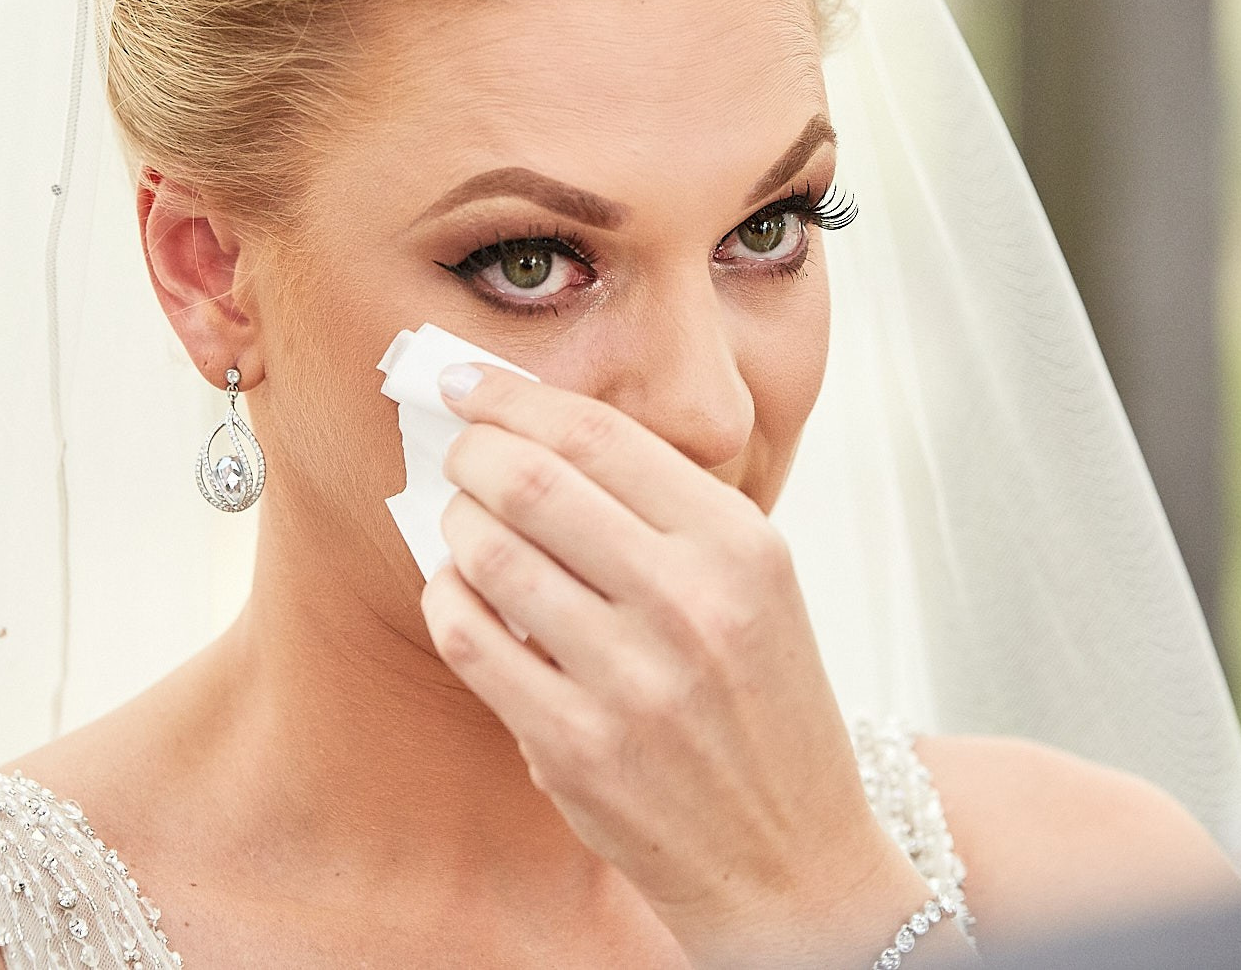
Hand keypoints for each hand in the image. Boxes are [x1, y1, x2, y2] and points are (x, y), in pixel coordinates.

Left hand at [419, 366, 959, 969]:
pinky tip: (460, 595)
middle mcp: (691, 604)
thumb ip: (664, 511)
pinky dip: (447, 600)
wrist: (793, 861)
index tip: (467, 380)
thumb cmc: (764, 709)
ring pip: (489, 555)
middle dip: (471, 451)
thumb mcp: (755, 588)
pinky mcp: (576, 749)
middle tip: (456, 450)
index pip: (600, 436)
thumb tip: (539, 432)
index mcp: (740, 547)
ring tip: (463, 525)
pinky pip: (471, 640)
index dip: (514, 397)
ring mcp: (631, 681)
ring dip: (455, 525)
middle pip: (532, 482)